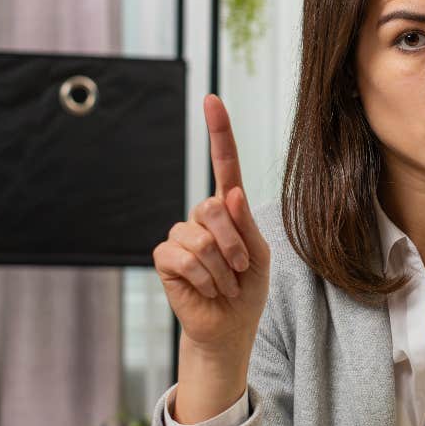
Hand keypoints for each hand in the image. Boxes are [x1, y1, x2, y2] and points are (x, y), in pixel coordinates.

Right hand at [152, 95, 270, 415]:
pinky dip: (204, 279)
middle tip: (240, 270)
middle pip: (212, 207)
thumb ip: (246, 225)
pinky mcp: (164, 257)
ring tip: (224, 285)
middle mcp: (202, 216)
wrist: (230, 325)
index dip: (218, 133)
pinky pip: (183, 258)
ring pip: (199, 238)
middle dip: (234, 245)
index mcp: (229, 209)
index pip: (224, 165)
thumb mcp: (260, 255)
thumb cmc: (247, 289)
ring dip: (221, 269)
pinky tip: (205, 290)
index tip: (212, 100)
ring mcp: (180, 235)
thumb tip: (231, 194)